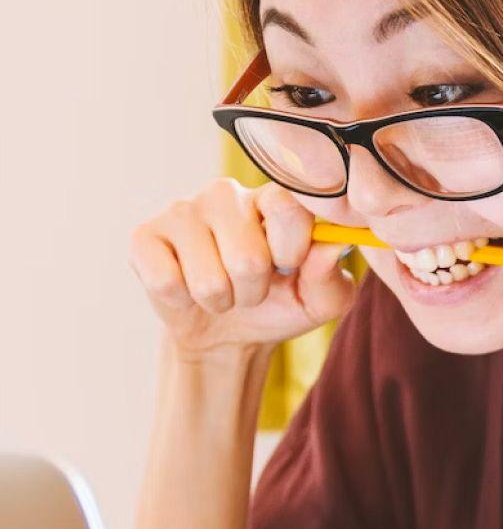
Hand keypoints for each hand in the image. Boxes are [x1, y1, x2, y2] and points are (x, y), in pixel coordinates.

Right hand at [129, 178, 355, 357]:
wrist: (226, 334)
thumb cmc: (278, 305)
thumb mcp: (318, 302)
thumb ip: (331, 277)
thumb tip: (332, 246)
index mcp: (272, 198)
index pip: (287, 207)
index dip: (291, 250)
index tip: (289, 266)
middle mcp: (226, 194)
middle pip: (247, 258)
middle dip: (253, 291)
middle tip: (249, 288)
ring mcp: (182, 210)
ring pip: (208, 278)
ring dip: (220, 301)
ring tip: (221, 291)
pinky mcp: (145, 236)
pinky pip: (166, 282)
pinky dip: (182, 301)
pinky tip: (185, 288)